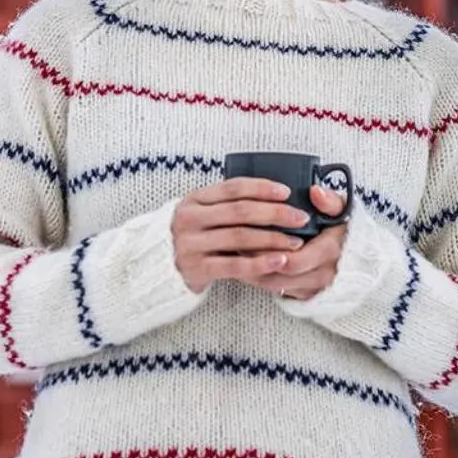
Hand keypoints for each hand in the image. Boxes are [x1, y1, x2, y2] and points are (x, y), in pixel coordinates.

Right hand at [170, 178, 312, 293]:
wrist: (157, 267)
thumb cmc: (191, 237)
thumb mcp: (200, 213)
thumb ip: (225, 205)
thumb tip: (272, 197)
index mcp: (194, 199)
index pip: (233, 188)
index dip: (261, 188)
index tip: (286, 192)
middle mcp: (190, 219)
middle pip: (240, 211)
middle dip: (275, 213)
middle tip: (300, 218)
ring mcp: (191, 244)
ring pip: (240, 237)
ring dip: (273, 238)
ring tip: (296, 242)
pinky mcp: (196, 269)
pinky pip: (233, 265)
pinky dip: (259, 263)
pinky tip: (279, 261)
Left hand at [245, 183, 348, 301]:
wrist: (360, 254)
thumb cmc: (345, 227)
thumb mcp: (342, 209)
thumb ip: (330, 200)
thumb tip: (315, 192)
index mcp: (330, 252)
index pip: (292, 260)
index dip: (268, 251)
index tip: (248, 236)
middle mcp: (323, 274)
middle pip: (278, 277)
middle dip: (254, 263)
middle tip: (234, 246)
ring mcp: (314, 287)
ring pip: (275, 286)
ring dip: (254, 272)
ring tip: (234, 255)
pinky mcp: (307, 294)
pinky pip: (279, 290)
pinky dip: (262, 278)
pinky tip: (246, 265)